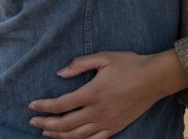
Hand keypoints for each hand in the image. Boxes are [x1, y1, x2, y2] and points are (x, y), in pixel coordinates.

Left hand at [28, 50, 187, 137]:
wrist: (155, 78)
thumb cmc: (130, 64)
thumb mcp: (105, 57)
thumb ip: (81, 64)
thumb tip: (60, 73)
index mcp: (93, 92)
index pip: (61, 104)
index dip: (44, 107)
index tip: (32, 106)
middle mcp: (97, 111)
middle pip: (64, 124)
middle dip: (45, 124)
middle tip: (33, 122)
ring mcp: (106, 122)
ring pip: (76, 136)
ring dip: (58, 135)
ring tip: (46, 132)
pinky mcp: (115, 128)